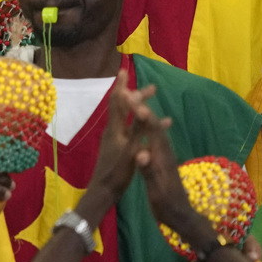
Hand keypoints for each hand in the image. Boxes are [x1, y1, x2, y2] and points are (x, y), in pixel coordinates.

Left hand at [82, 73, 157, 213]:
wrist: (104, 191)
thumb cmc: (117, 173)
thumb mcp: (131, 150)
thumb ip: (137, 130)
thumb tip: (143, 107)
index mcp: (115, 130)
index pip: (117, 102)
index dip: (121, 86)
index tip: (124, 71)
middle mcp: (113, 131)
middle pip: (124, 108)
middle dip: (137, 95)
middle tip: (154, 87)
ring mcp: (115, 139)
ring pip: (130, 118)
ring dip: (141, 108)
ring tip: (156, 104)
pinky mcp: (119, 147)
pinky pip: (134, 129)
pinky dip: (144, 124)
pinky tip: (157, 127)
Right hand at [134, 104, 214, 247]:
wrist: (181, 216)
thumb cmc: (166, 204)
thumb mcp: (156, 190)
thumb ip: (149, 171)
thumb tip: (141, 153)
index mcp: (161, 158)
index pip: (152, 131)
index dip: (143, 116)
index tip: (133, 102)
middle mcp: (164, 153)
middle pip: (154, 126)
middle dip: (142, 108)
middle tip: (129, 92)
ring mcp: (164, 156)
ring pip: (155, 130)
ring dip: (145, 115)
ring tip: (133, 102)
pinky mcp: (162, 160)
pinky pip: (154, 138)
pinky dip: (146, 127)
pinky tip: (142, 126)